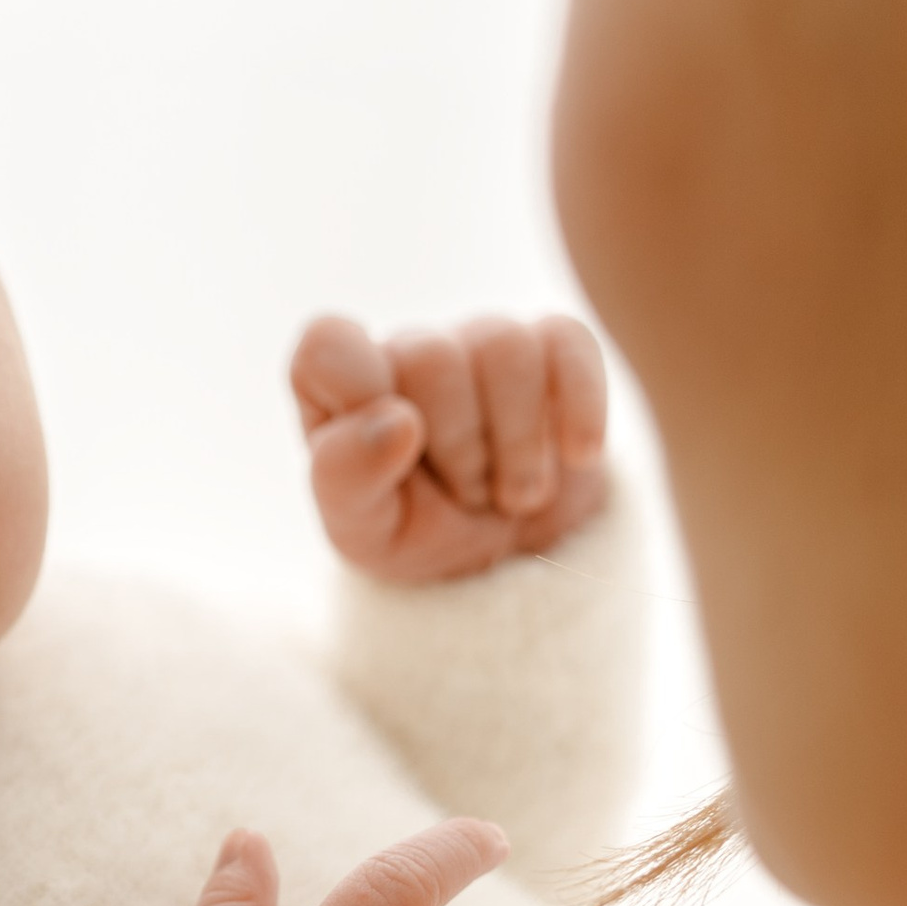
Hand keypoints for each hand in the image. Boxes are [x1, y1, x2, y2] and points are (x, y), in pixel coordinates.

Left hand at [293, 310, 607, 585]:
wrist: (510, 562)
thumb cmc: (417, 536)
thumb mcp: (364, 531)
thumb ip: (346, 476)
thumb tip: (397, 420)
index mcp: (342, 389)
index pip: (327, 345)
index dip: (359, 394)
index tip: (395, 455)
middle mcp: (408, 351)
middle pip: (431, 357)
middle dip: (459, 451)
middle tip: (468, 499)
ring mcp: (480, 343)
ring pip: (504, 346)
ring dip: (516, 445)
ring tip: (514, 495)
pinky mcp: (553, 349)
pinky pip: (568, 343)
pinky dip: (579, 407)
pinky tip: (576, 456)